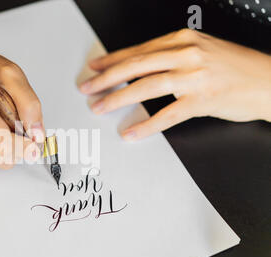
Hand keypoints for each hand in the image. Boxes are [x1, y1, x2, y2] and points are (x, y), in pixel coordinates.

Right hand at [0, 44, 44, 167]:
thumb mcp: (11, 74)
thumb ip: (29, 104)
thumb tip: (37, 134)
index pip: (0, 144)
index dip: (23, 148)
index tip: (36, 144)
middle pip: (0, 157)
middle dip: (17, 147)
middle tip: (19, 125)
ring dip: (6, 146)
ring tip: (1, 122)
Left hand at [79, 28, 270, 140]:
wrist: (268, 80)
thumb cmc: (234, 67)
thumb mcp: (201, 50)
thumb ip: (171, 55)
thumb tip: (139, 66)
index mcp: (182, 40)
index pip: (138, 50)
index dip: (111, 60)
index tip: (94, 68)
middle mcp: (186, 54)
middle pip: (135, 65)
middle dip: (106, 78)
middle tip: (87, 88)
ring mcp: (194, 76)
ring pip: (146, 86)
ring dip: (118, 98)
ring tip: (100, 107)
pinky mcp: (202, 100)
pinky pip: (168, 114)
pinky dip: (146, 124)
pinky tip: (131, 131)